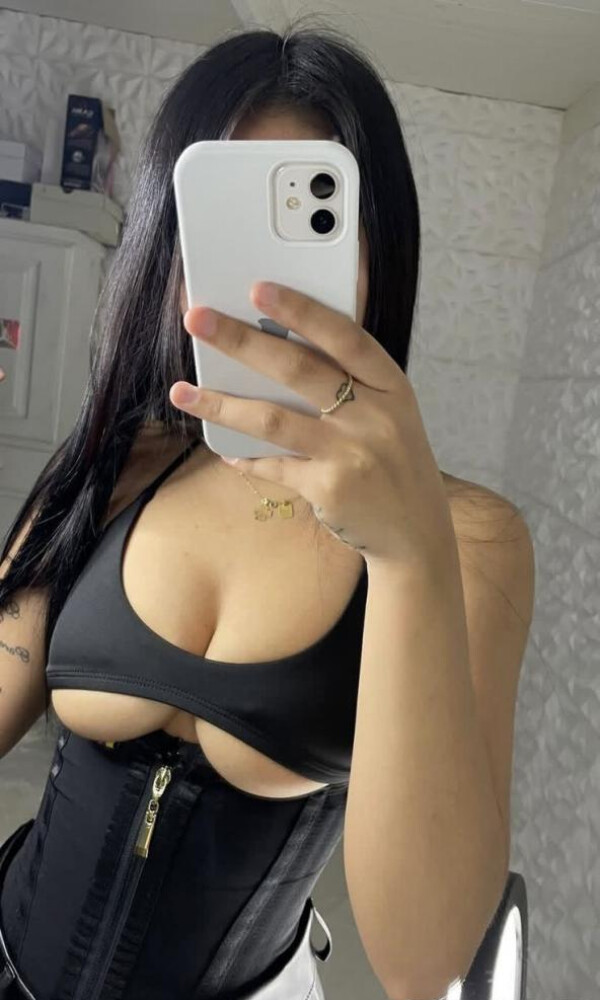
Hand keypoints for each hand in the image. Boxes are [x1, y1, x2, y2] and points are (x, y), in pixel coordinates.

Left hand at [170, 281, 455, 568]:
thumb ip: (350, 382)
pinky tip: (227, 452)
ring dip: (221, 404)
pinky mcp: (330, 489)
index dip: (301, 310)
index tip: (258, 288)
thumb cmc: (393, 462)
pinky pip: (274, 465)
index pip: (345, 337)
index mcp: (392, 387)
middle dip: (242, 341)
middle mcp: (375, 416)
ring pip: (273, 419)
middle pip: (298, 369)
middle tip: (198, 320)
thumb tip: (274, 346)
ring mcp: (352, 454)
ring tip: (182, 392)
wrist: (416, 531)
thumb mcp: (391, 414)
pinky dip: (247, 458)